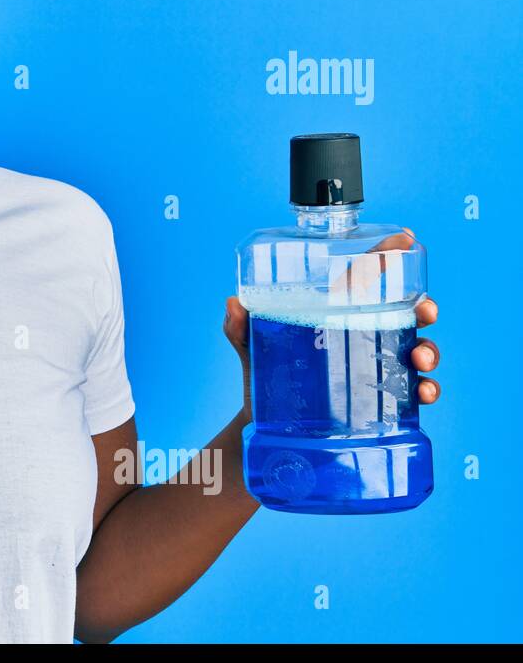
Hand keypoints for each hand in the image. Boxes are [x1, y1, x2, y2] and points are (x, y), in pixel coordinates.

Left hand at [223, 226, 440, 414]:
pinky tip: (423, 392)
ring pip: (416, 349)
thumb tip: (233, 304)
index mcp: (334, 312)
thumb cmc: (262, 373)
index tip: (406, 241)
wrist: (261, 421)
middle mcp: (360, 335)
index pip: (365, 278)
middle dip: (423, 307)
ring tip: (420, 358)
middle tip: (425, 311)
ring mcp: (373, 366)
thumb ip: (240, 326)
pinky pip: (412, 391)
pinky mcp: (380, 398)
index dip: (387, 255)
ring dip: (429, 349)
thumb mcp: (251, 345)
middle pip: (404, 312)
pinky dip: (427, 389)